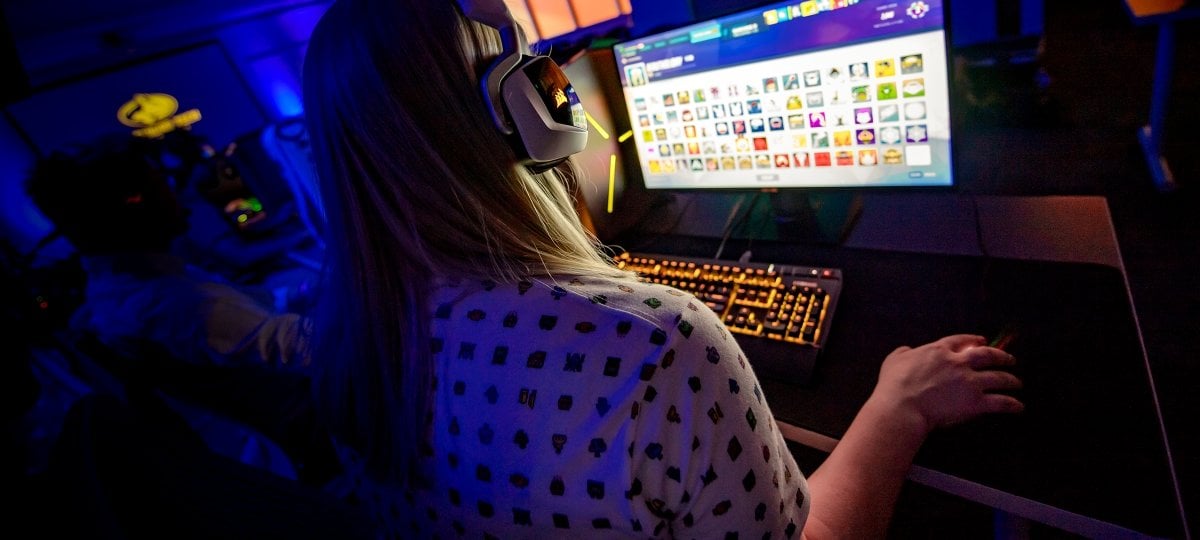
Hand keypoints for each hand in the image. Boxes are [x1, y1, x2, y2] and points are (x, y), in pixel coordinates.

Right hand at [870, 334, 1023, 435]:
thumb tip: (908, 351)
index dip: (974, 340)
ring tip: (1017, 382)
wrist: (902, 407)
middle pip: (987, 355)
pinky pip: (1000, 403)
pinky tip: (1018, 406)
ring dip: (1011, 380)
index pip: (962, 341)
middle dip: (1001, 356)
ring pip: (998, 378)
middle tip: (1009, 359)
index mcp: (939, 351)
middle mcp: (959, 363)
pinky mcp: (976, 403)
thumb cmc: (894, 385)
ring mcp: (970, 383)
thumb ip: (904, 353)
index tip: (982, 341)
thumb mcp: (894, 360)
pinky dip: (1012, 404)